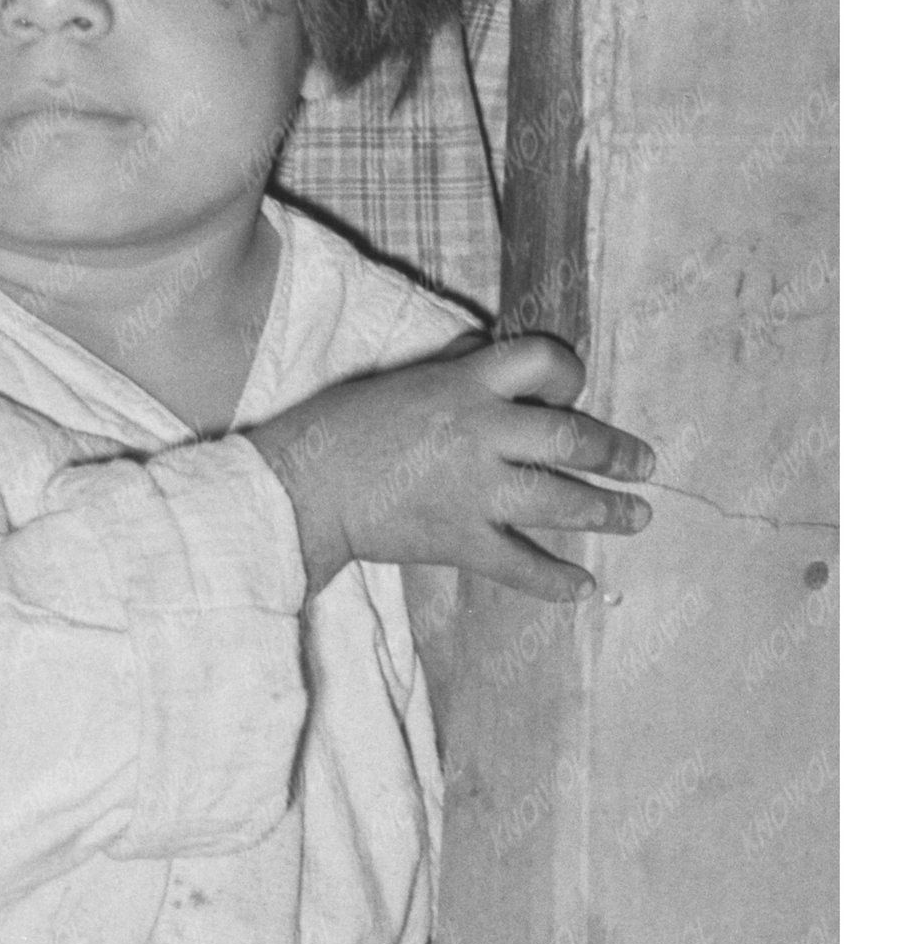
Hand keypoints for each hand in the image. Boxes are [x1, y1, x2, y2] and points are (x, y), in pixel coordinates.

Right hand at [252, 330, 651, 604]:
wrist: (299, 487)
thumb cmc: (340, 426)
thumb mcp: (402, 379)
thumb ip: (454, 370)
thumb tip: (490, 356)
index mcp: (464, 386)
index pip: (541, 362)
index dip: (569, 376)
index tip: (575, 395)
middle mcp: (481, 434)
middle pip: (570, 438)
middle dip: (617, 454)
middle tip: (644, 465)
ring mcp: (474, 491)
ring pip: (561, 501)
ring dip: (607, 512)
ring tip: (637, 517)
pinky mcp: (460, 539)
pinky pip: (521, 564)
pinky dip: (556, 581)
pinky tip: (582, 587)